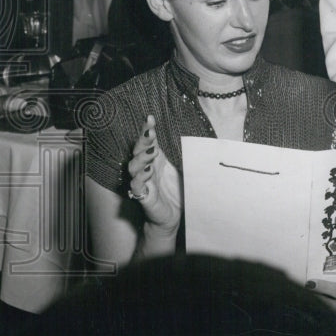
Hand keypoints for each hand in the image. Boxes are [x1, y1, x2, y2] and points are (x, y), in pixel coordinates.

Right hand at [127, 115, 182, 234]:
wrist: (172, 217)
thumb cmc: (176, 192)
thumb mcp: (184, 171)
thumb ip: (186, 158)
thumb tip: (202, 143)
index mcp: (157, 161)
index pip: (149, 142)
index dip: (147, 130)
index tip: (150, 118)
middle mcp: (147, 169)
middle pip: (138, 151)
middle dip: (142, 141)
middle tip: (150, 133)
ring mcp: (144, 182)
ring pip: (133, 167)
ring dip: (141, 158)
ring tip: (151, 152)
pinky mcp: (144, 197)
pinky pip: (136, 187)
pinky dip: (140, 179)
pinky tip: (147, 172)